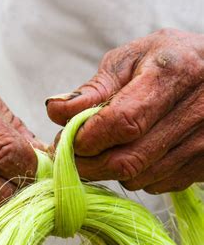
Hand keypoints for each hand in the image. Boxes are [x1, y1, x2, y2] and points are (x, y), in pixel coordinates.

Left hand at [46, 29, 203, 193]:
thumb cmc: (165, 61)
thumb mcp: (129, 60)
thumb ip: (93, 89)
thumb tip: (55, 110)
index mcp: (172, 73)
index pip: (121, 122)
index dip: (85, 138)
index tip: (63, 138)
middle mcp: (199, 109)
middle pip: (128, 159)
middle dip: (87, 163)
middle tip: (70, 152)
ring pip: (140, 178)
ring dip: (109, 170)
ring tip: (103, 147)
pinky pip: (158, 185)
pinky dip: (135, 175)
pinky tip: (134, 152)